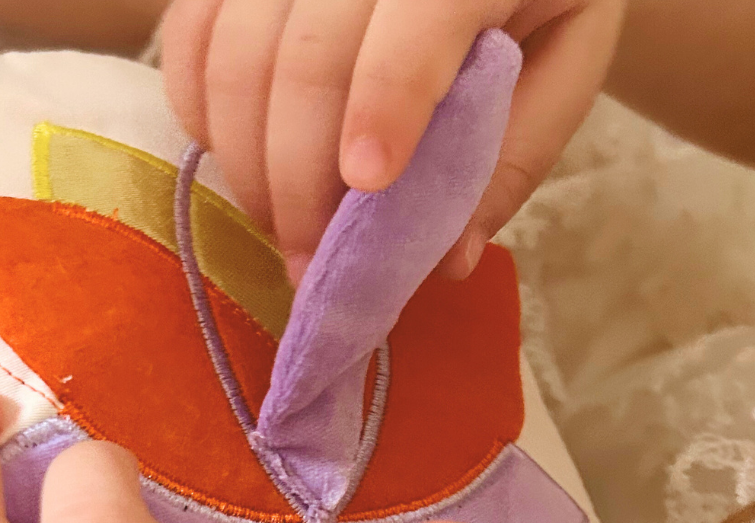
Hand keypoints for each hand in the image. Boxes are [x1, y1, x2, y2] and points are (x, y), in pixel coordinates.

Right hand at [162, 0, 625, 282]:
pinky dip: (201, 115)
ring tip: (282, 228)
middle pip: (308, 58)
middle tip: (312, 266)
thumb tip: (446, 260)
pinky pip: (191, 39)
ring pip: (236, 57)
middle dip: (301, 182)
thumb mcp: (563, 65)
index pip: (417, 21)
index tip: (366, 186)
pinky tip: (239, 161)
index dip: (384, 102)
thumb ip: (515, 153)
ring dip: (249, 166)